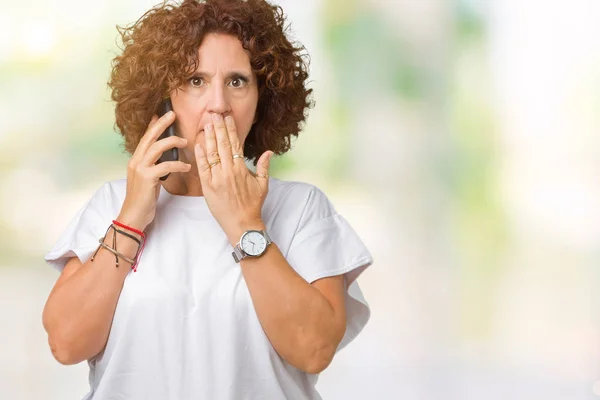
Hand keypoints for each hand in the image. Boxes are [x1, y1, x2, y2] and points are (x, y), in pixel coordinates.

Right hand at [118, 111, 190, 230]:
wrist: (133, 216)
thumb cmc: (143, 199)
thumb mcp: (148, 179)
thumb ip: (153, 166)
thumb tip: (164, 158)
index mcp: (136, 160)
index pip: (145, 138)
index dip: (153, 125)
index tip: (162, 114)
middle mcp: (136, 161)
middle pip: (149, 137)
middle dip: (161, 124)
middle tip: (173, 114)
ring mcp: (140, 169)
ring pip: (156, 148)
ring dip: (172, 142)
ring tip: (185, 141)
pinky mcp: (146, 178)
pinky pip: (165, 166)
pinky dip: (178, 165)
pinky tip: (187, 167)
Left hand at [194, 114, 272, 243]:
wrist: (242, 223)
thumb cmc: (253, 205)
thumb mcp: (263, 185)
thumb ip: (264, 167)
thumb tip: (269, 152)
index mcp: (242, 169)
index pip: (235, 144)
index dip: (231, 130)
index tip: (228, 118)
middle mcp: (229, 171)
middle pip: (223, 145)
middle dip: (218, 128)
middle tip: (214, 115)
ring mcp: (217, 178)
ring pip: (212, 154)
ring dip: (209, 138)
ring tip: (206, 124)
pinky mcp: (208, 187)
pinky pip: (203, 168)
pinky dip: (200, 155)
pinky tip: (198, 144)